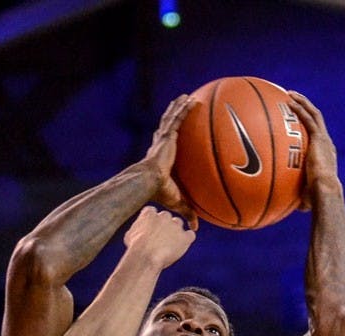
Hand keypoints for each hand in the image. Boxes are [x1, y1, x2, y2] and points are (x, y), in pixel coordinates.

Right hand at [124, 205, 195, 267]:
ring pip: (179, 225)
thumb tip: (137, 231)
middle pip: (167, 217)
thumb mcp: (130, 235)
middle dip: (164, 226)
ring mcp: (176, 226)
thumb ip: (137, 228)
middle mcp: (164, 216)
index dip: (152, 222)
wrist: (145, 257)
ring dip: (175, 233)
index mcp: (149, 213)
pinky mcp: (185, 237)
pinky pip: (190, 235)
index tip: (150, 230)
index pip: (152, 212)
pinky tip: (180, 247)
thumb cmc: (135, 249)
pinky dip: (187, 240)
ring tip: (169, 245)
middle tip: (159, 240)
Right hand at [142, 95, 199, 229]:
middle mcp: (161, 146)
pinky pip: (178, 118)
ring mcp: (163, 140)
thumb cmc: (159, 194)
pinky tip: (193, 99)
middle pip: (167, 128)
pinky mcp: (167, 136)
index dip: (168, 138)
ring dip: (179, 107)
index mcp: (160, 159)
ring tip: (187, 97)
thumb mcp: (178, 203)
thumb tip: (197, 230)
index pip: (164, 146)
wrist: (147, 183)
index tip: (172, 134)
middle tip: (180, 107)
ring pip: (172, 118)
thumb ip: (189, 212)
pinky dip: (184, 108)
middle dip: (173, 117)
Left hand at [287, 91, 339, 209]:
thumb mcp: (303, 196)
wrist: (325, 191)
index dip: (308, 127)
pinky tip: (289, 101)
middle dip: (305, 108)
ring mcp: (323, 139)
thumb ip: (294, 196)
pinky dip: (300, 108)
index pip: (316, 136)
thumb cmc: (315, 199)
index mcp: (324, 155)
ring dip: (302, 102)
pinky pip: (309, 119)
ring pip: (314, 114)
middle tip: (292, 100)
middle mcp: (326, 144)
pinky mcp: (319, 138)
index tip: (297, 121)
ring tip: (290, 94)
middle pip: (316, 120)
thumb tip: (280, 207)